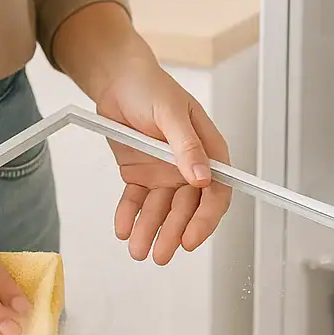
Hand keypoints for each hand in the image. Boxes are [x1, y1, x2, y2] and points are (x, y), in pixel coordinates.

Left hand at [95, 54, 232, 264]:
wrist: (116, 81)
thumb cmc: (150, 88)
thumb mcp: (170, 113)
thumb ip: (186, 145)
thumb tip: (202, 178)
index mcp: (207, 150)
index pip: (216, 192)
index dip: (206, 218)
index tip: (191, 238)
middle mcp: (188, 167)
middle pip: (187, 208)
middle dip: (175, 232)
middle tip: (161, 254)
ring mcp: (163, 173)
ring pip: (160, 209)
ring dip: (150, 230)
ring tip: (137, 250)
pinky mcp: (139, 175)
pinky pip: (135, 201)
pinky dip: (129, 216)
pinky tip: (122, 230)